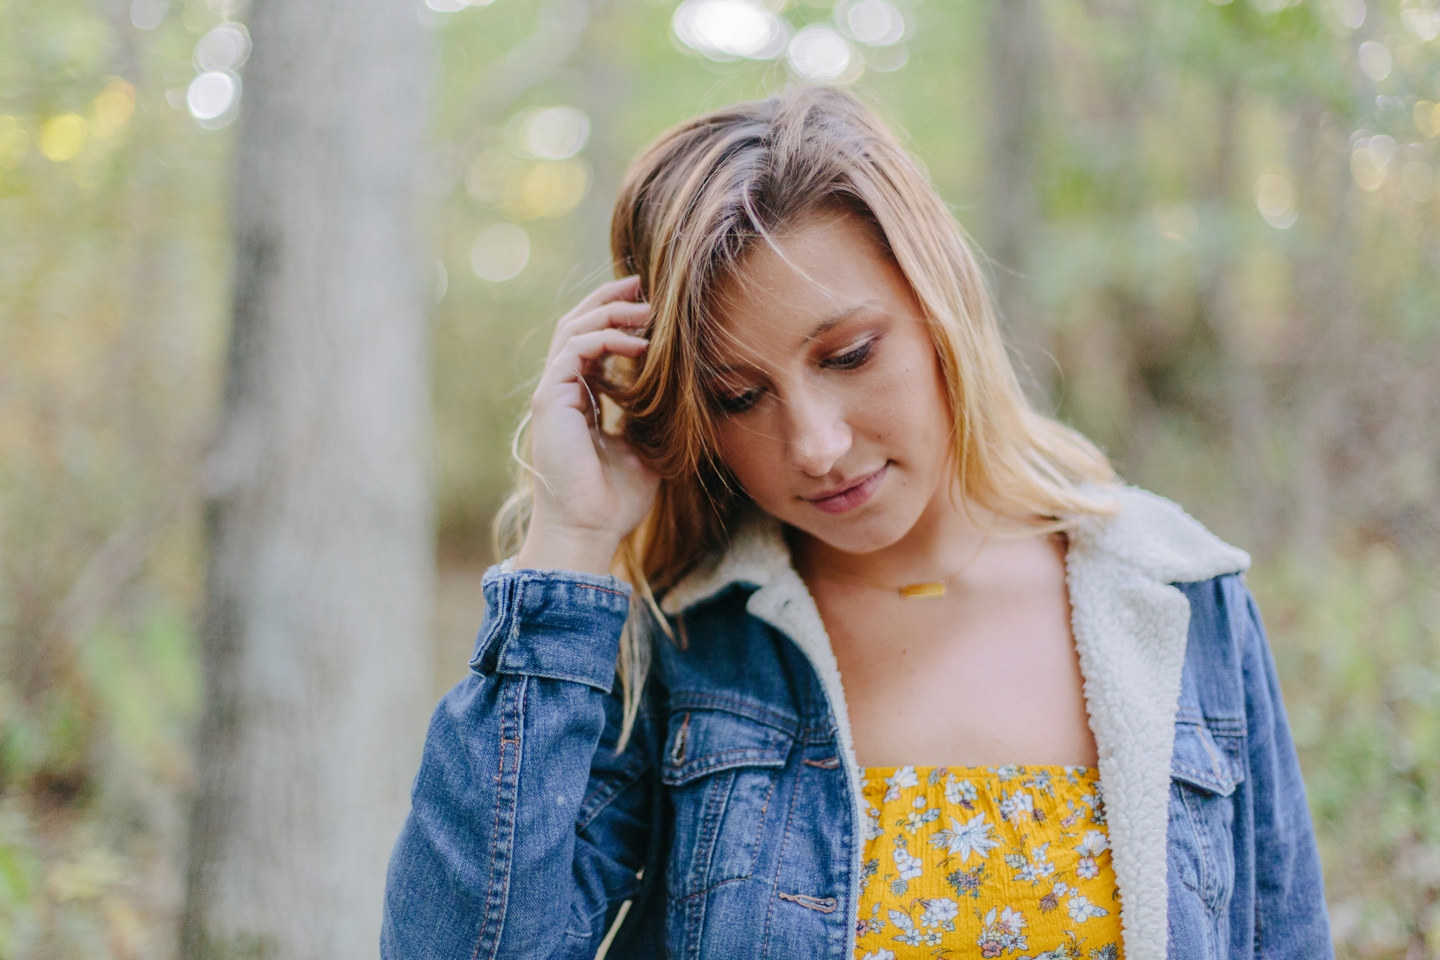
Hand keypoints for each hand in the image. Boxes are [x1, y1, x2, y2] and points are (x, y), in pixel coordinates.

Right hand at [515, 276, 660, 575]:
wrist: (587, 530)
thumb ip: (650, 417)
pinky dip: (605, 339)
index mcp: (578, 400)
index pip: (590, 344)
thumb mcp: (644, 448)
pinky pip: (574, 351)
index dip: (616, 319)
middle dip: (608, 301)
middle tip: (642, 284)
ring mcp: (552, 394)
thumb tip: (677, 395)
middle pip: (576, 326)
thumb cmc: (614, 500)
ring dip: (609, 314)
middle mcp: (561, 392)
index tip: (649, 305)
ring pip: (572, 330)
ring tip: (645, 309)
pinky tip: (639, 345)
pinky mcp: (549, 400)